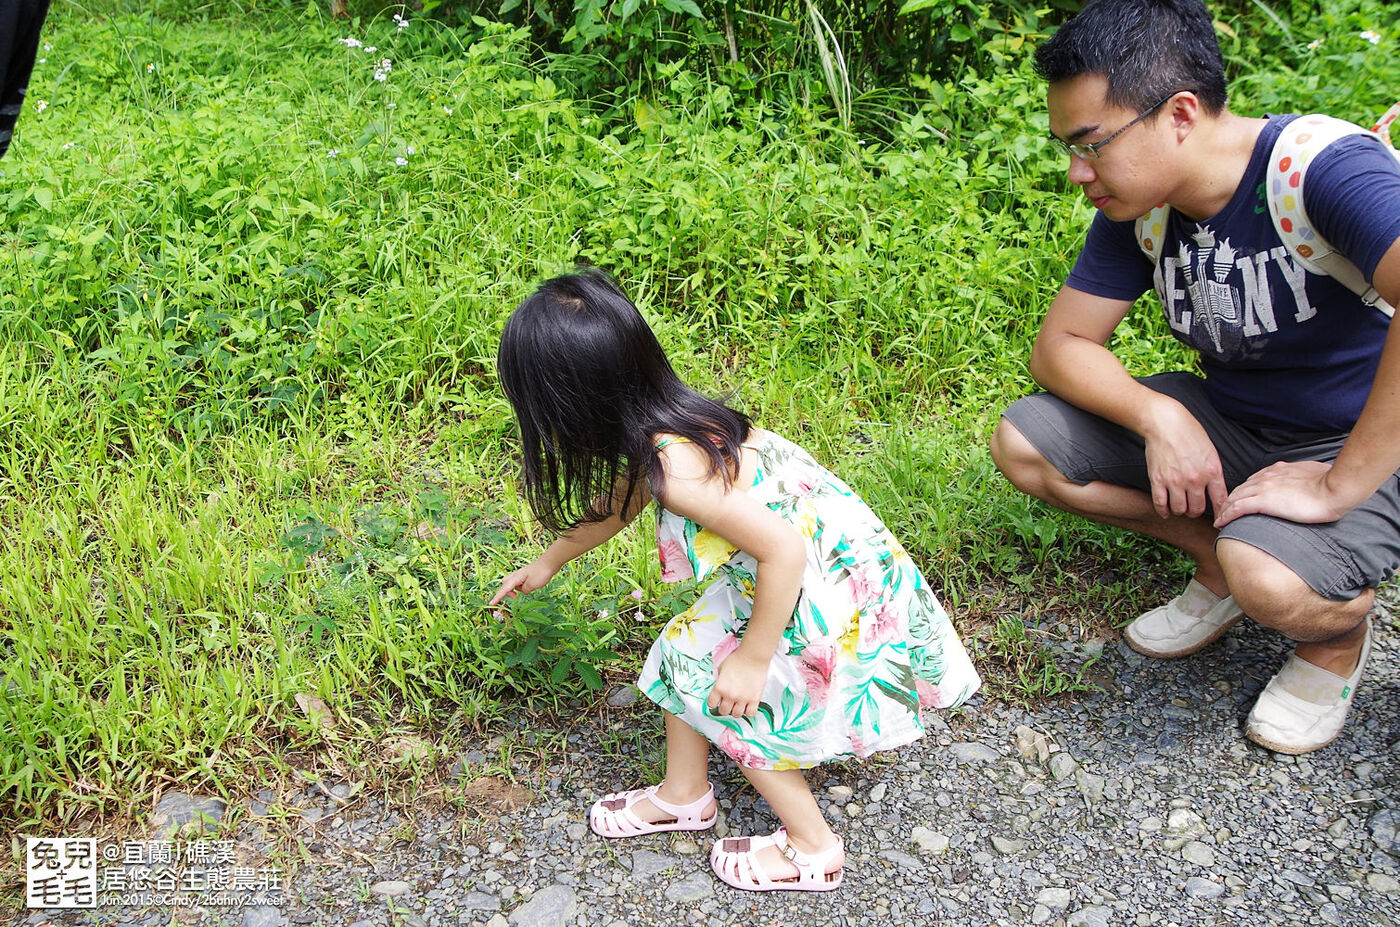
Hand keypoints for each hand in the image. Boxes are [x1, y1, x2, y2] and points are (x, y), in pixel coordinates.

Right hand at [489, 558, 558, 606]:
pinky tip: (531, 586)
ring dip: (515, 589)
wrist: (550, 562)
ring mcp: (522, 575)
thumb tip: (522, 591)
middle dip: (506, 592)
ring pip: (512, 583)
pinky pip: (519, 582)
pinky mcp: (527, 575)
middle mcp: (517, 576)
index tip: (491, 603)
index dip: (497, 597)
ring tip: (527, 590)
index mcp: (516, 578)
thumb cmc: (541, 572)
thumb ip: (524, 590)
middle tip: (515, 597)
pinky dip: (521, 586)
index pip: (504, 589)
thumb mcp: (532, 585)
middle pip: (505, 584)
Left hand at [706, 650, 768, 718]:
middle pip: (723, 711)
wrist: (753, 656)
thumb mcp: (721, 668)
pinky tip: (748, 706)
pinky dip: (749, 711)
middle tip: (726, 704)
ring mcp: (743, 698)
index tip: (715, 702)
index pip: (711, 704)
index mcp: (720, 687)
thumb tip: (719, 686)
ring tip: (737, 705)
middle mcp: (730, 695)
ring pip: (736, 714)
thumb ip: (719, 680)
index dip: (713, 703)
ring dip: (735, 711)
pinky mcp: (754, 699)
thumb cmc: (738, 659)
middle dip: (723, 708)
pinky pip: (750, 713)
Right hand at [1142, 403, 1227, 518]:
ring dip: (1180, 510)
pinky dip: (1164, 511)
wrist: (1165, 423)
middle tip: (1193, 509)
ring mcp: (1175, 481)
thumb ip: (1213, 473)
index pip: (1220, 501)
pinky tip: (1166, 511)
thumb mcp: (1210, 452)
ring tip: (1180, 506)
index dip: (1220, 514)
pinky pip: (1160, 504)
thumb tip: (1216, 492)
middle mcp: (1195, 479)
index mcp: (1212, 471)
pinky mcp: (1158, 480)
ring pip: (1180, 509)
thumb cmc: (1189, 433)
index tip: (1219, 519)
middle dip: (1196, 512)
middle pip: (1197, 509)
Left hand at [1213, 460, 1347, 527]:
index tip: (1239, 500)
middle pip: (1241, 488)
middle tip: (1223, 511)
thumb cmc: (1333, 484)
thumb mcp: (1315, 474)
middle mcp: (1268, 476)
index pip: (1254, 480)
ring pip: (1235, 498)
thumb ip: (1305, 476)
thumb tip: (1312, 481)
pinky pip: (1237, 508)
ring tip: (1219, 520)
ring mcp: (1264, 487)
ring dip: (1224, 509)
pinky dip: (1226, 515)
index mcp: (1279, 470)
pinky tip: (1220, 523)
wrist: (1335, 488)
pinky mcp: (1264, 501)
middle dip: (1230, 500)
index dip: (1244, 491)